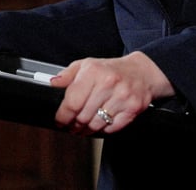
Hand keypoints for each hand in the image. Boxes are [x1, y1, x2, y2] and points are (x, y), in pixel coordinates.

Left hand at [51, 51, 174, 134]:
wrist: (142, 72)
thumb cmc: (112, 70)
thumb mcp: (87, 65)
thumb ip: (67, 75)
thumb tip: (52, 84)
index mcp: (94, 71)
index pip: (72, 102)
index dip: (63, 116)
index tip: (60, 121)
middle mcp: (108, 83)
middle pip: (83, 117)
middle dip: (74, 125)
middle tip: (72, 125)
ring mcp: (122, 96)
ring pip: (96, 125)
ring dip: (87, 129)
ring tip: (84, 126)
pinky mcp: (133, 108)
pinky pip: (111, 128)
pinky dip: (104, 129)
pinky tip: (101, 122)